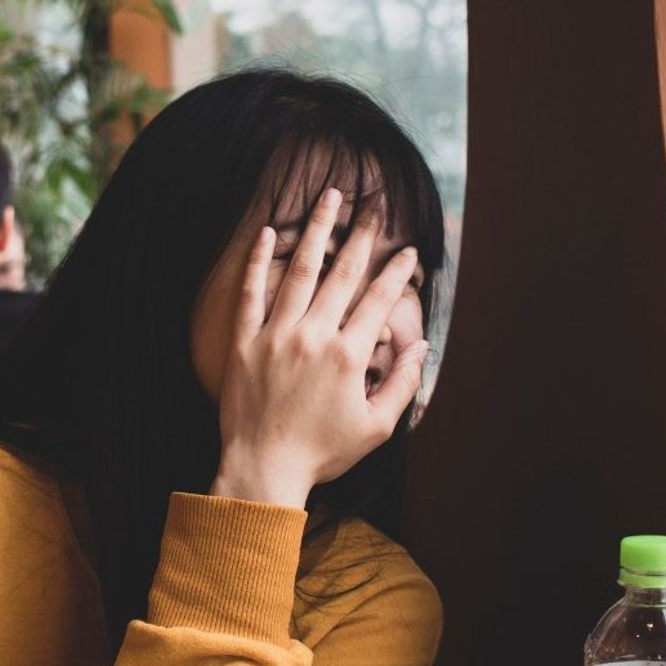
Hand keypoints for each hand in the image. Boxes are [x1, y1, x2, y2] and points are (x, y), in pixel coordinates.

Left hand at [210, 188, 428, 507]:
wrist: (263, 468)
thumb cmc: (322, 453)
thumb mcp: (376, 428)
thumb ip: (402, 384)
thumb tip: (421, 347)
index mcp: (348, 355)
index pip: (378, 300)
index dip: (397, 272)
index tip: (409, 250)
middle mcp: (313, 337)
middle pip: (342, 274)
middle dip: (361, 235)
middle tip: (373, 204)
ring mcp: (276, 336)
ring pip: (299, 272)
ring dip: (316, 231)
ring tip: (328, 198)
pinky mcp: (244, 343)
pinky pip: (251, 294)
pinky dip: (258, 261)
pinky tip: (269, 232)